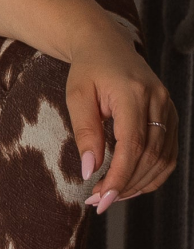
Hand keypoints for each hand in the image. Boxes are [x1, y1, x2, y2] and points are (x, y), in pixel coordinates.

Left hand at [66, 34, 178, 213]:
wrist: (107, 45)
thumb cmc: (88, 70)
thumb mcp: (77, 98)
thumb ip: (85, 133)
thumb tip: (90, 171)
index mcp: (134, 94)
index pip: (133, 146)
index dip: (119, 178)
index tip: (101, 200)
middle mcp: (158, 101)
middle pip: (150, 156)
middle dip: (124, 185)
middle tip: (97, 202)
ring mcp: (168, 108)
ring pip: (163, 159)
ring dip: (137, 184)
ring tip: (109, 196)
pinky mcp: (171, 116)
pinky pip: (169, 154)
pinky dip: (152, 175)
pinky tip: (130, 184)